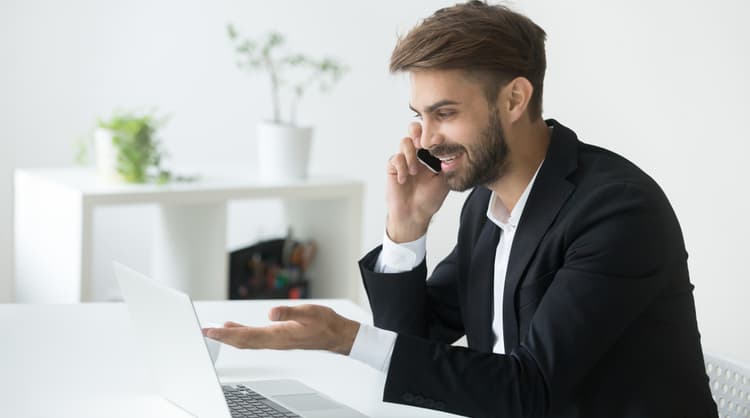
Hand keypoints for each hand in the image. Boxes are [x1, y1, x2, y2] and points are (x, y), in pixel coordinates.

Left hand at [202, 304, 359, 354]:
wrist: (336, 335)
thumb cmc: (325, 323)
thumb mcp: (309, 312)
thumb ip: (289, 312)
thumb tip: (271, 312)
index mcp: (279, 336)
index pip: (247, 336)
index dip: (227, 334)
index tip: (211, 330)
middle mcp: (274, 341)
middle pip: (242, 341)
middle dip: (223, 337)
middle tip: (204, 332)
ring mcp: (276, 341)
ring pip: (247, 341)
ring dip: (230, 337)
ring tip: (215, 330)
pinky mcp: (279, 338)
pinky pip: (254, 338)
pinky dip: (241, 334)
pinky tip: (236, 328)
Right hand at [386, 122, 449, 241]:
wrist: (415, 213)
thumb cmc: (430, 198)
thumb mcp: (444, 179)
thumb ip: (446, 163)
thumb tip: (450, 145)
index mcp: (430, 155)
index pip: (430, 135)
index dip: (433, 133)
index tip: (440, 140)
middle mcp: (417, 154)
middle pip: (414, 129)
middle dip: (418, 132)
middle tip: (423, 144)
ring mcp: (404, 160)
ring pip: (404, 142)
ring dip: (411, 154)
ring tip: (415, 172)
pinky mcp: (393, 168)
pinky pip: (395, 158)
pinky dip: (401, 168)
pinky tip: (405, 180)